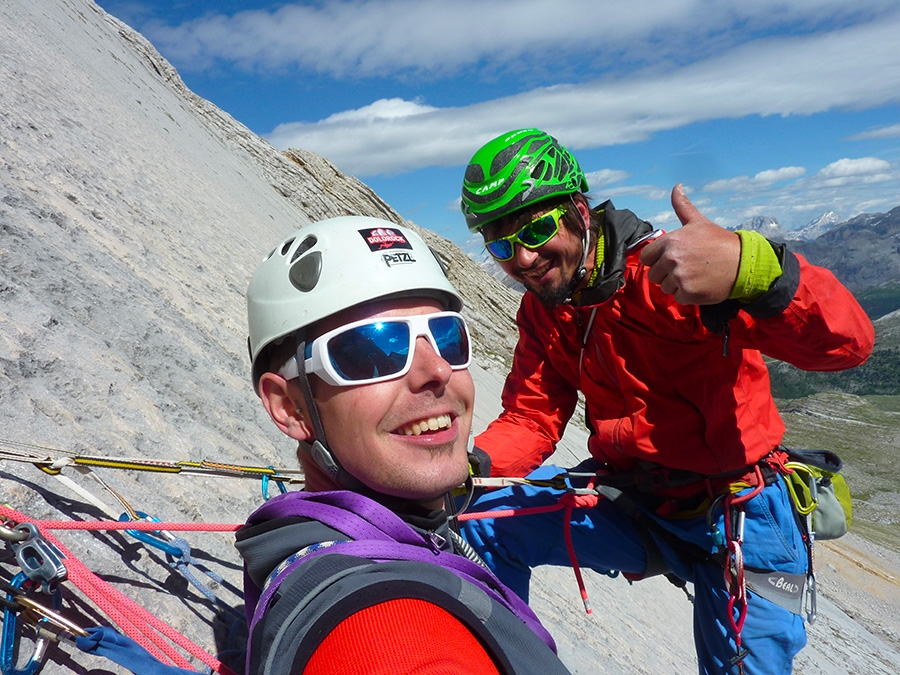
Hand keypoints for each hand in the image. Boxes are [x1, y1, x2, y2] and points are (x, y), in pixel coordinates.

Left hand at [639, 184, 740, 304]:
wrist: (743, 262)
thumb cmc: (719, 241)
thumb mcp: (699, 222)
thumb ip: (683, 206)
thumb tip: (676, 187)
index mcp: (670, 241)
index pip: (646, 258)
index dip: (657, 260)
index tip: (671, 259)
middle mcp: (671, 259)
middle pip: (654, 275)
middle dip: (667, 274)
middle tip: (687, 267)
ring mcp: (679, 277)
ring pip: (665, 287)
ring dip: (677, 285)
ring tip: (695, 275)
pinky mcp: (688, 293)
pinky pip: (678, 298)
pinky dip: (687, 295)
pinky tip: (700, 284)